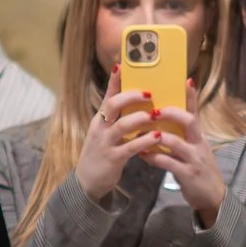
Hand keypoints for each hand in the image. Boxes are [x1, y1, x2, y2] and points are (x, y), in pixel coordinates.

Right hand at [75, 71, 158, 203]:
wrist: (88, 181)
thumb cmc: (101, 154)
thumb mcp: (105, 133)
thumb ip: (117, 119)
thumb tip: (136, 105)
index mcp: (100, 119)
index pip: (107, 95)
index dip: (114, 81)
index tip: (122, 65)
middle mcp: (100, 128)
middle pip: (112, 105)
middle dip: (131, 97)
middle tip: (149, 93)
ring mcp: (105, 143)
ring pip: (122, 125)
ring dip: (140, 118)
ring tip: (155, 115)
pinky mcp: (113, 158)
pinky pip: (131, 147)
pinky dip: (145, 141)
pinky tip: (158, 137)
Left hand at [137, 102, 223, 226]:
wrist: (212, 197)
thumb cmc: (198, 168)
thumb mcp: (194, 148)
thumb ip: (181, 134)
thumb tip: (163, 118)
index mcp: (198, 136)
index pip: (195, 111)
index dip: (191, 96)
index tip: (186, 79)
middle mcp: (198, 144)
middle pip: (190, 121)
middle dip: (171, 113)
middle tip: (154, 110)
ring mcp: (194, 159)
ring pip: (176, 142)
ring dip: (156, 136)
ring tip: (140, 133)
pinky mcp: (188, 174)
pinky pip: (168, 163)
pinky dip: (154, 158)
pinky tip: (142, 155)